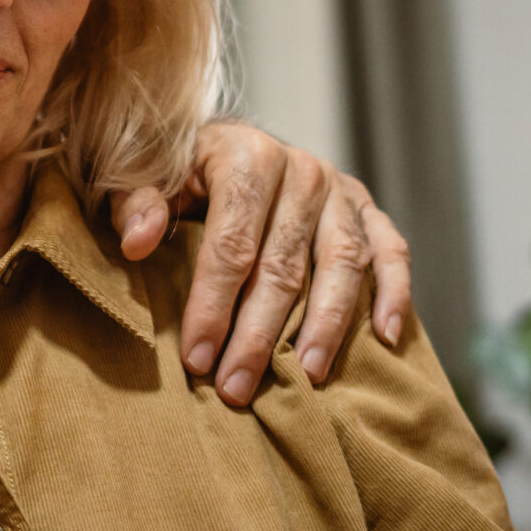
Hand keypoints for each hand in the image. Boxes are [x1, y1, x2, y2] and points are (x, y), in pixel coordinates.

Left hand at [111, 120, 413, 405]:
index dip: (213, 305)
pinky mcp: (366, 207)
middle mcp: (302, 171)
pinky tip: (387, 338)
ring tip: (307, 377)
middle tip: (236, 388)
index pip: (231, 243)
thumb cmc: (176, 171)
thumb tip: (138, 242)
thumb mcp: (141, 176)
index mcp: (247, 155)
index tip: (196, 359)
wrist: (220, 142)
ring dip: (326, 326)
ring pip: (343, 265)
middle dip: (258, 335)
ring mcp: (340, 190)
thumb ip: (135, 203)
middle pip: (283, 265)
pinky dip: (395, 292)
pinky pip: (391, 251)